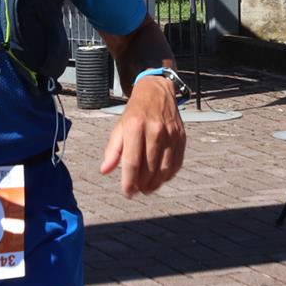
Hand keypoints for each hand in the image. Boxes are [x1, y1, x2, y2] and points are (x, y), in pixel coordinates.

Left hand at [101, 76, 186, 196]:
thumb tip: (105, 171)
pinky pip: (176, 163)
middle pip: (149, 168)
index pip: (132, 162)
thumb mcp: (120, 127)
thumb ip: (113, 150)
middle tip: (137, 191)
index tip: (127, 193)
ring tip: (148, 189)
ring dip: (156, 184)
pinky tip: (160, 179)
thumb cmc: (135, 113)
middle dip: (142, 185)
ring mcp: (170, 134)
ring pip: (164, 169)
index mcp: (135, 127)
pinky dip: (168, 175)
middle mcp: (155, 130)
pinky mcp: (181, 137)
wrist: (157, 92)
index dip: (129, 182)